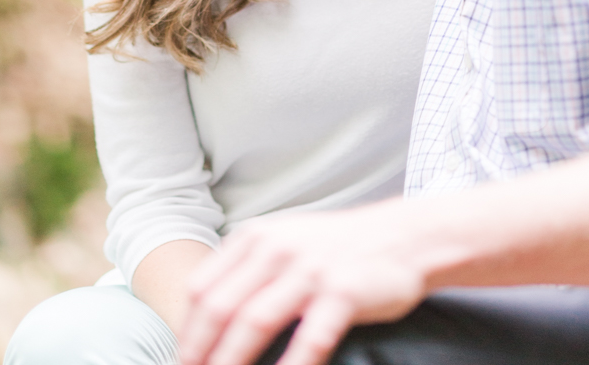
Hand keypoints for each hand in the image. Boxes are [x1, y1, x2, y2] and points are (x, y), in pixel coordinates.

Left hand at [179, 200, 427, 364]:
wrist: (403, 236)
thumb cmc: (339, 248)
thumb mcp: (287, 240)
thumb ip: (249, 268)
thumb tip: (206, 318)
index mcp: (257, 237)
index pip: (202, 288)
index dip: (186, 332)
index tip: (184, 361)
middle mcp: (278, 248)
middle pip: (219, 308)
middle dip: (199, 353)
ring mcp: (310, 268)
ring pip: (253, 322)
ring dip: (230, 363)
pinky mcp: (342, 291)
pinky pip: (308, 339)